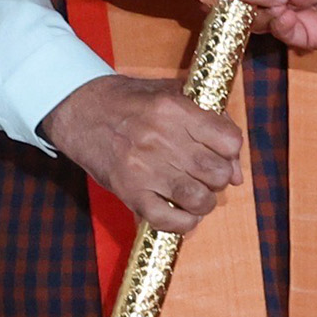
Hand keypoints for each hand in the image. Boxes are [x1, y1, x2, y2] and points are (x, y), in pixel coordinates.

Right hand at [40, 75, 243, 233]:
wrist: (80, 110)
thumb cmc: (128, 100)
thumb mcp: (170, 93)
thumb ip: (208, 121)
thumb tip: (237, 170)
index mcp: (175, 109)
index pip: (229, 141)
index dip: (231, 152)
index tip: (222, 154)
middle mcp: (161, 138)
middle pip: (217, 173)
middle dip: (219, 179)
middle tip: (207, 176)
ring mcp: (144, 168)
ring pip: (198, 199)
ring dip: (204, 202)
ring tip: (195, 195)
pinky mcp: (128, 191)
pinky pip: (167, 220)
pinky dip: (183, 223)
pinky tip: (181, 213)